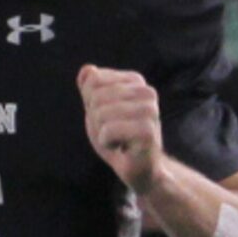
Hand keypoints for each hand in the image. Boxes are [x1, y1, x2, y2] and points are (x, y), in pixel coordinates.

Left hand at [80, 64, 163, 194]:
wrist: (139, 167)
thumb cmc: (118, 137)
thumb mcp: (97, 109)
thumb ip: (90, 89)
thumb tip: (87, 69)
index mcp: (135, 81)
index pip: (93, 80)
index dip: (91, 103)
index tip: (107, 117)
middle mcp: (147, 92)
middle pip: (96, 97)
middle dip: (95, 119)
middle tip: (112, 131)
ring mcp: (150, 111)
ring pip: (101, 113)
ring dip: (102, 132)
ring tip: (118, 139)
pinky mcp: (148, 131)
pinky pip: (109, 130)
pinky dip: (107, 142)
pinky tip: (122, 147)